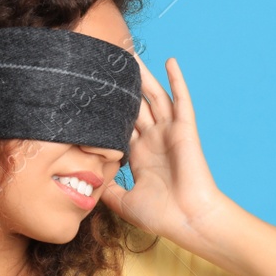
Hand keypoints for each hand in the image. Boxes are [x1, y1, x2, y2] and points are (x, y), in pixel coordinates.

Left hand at [99, 52, 231, 245]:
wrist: (189, 221)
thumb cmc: (161, 215)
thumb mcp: (123, 202)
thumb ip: (106, 189)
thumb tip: (86, 181)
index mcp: (138, 154)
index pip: (119, 123)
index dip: (107, 108)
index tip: (92, 90)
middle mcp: (153, 139)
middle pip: (135, 104)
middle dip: (123, 85)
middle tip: (108, 63)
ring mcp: (169, 133)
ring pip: (154, 96)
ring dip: (144, 75)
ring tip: (131, 54)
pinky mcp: (185, 130)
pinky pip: (181, 100)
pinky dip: (177, 80)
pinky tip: (170, 61)